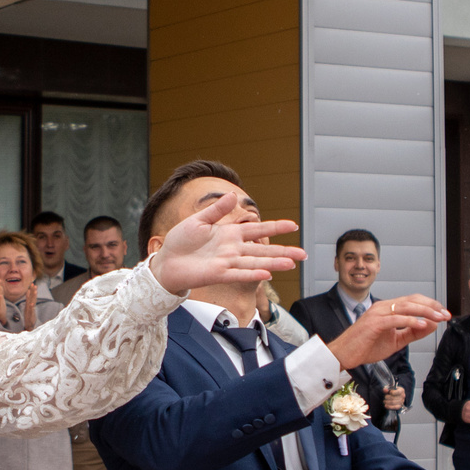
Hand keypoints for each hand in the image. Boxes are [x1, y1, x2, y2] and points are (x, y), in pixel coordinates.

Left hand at [150, 197, 304, 293]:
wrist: (165, 262)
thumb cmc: (180, 242)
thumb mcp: (198, 220)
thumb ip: (217, 210)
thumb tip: (234, 195)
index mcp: (229, 234)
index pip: (257, 230)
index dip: (275, 227)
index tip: (292, 225)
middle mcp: (232, 249)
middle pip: (263, 249)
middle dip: (284, 251)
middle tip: (303, 253)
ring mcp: (226, 262)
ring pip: (255, 262)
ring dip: (274, 263)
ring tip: (292, 264)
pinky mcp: (217, 274)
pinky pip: (238, 273)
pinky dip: (252, 273)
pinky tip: (267, 273)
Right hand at [328, 297, 447, 369]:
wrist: (344, 354)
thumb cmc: (365, 346)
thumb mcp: (395, 340)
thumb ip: (412, 332)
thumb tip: (431, 325)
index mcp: (388, 309)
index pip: (413, 300)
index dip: (431, 305)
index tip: (444, 313)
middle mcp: (383, 307)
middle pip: (413, 300)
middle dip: (432, 306)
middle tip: (446, 314)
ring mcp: (378, 313)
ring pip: (406, 306)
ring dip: (425, 311)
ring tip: (438, 317)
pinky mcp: (374, 323)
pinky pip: (395, 318)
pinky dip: (410, 320)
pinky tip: (422, 324)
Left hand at [381, 387, 405, 411]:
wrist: (395, 396)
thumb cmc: (392, 391)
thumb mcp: (390, 388)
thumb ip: (387, 388)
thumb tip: (384, 390)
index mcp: (401, 390)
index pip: (398, 392)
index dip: (392, 392)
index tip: (389, 392)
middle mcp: (403, 396)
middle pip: (394, 397)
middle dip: (387, 397)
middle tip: (385, 397)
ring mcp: (402, 401)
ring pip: (393, 402)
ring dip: (387, 402)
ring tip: (384, 401)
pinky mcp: (399, 406)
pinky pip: (394, 407)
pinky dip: (389, 406)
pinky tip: (385, 405)